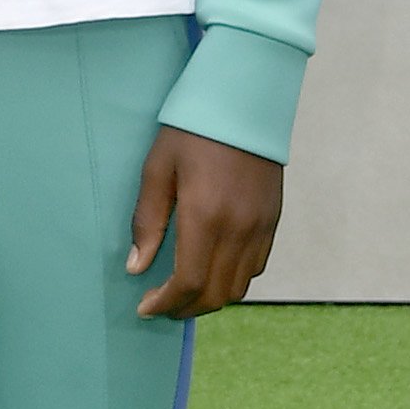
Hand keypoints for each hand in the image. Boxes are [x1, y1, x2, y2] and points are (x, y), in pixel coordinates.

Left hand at [127, 128, 281, 320]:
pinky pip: (255, 267)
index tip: (145, 307)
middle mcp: (239, 228)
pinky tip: (211, 270)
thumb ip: (147, 221)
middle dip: (185, 309)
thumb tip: (136, 267)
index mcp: (206, 216)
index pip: (189, 282)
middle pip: (215, 294)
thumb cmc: (192, 129)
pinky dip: (232, 280)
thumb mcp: (157, 168)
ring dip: (210, 299)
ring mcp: (261, 226)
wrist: (245, 99)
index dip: (165, 303)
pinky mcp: (273, 220)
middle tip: (161, 306)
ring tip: (183, 293)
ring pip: (238, 287)